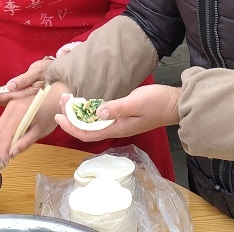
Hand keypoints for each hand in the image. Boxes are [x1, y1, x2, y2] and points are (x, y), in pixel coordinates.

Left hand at [0, 57, 51, 106]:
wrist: (60, 77)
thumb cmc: (48, 71)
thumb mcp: (38, 72)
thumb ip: (24, 80)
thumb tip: (10, 86)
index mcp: (26, 92)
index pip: (7, 96)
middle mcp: (23, 98)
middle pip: (2, 101)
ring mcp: (22, 99)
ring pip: (4, 103)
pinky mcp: (23, 97)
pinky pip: (9, 100)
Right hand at [0, 82, 68, 170]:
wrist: (54, 96)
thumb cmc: (51, 113)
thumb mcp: (41, 130)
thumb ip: (25, 142)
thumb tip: (11, 154)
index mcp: (20, 111)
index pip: (5, 134)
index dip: (1, 151)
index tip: (2, 165)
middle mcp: (10, 107)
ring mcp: (8, 107)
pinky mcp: (9, 109)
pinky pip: (0, 125)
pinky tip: (0, 150)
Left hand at [55, 85, 180, 141]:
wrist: (175, 104)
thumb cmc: (158, 103)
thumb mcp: (136, 102)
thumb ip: (117, 108)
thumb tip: (98, 112)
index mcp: (117, 128)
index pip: (88, 133)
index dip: (71, 127)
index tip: (58, 117)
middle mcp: (116, 128)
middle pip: (88, 129)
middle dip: (71, 118)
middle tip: (61, 102)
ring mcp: (119, 123)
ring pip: (94, 123)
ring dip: (80, 114)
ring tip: (69, 101)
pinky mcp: (123, 116)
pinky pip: (101, 117)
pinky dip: (90, 111)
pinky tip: (86, 103)